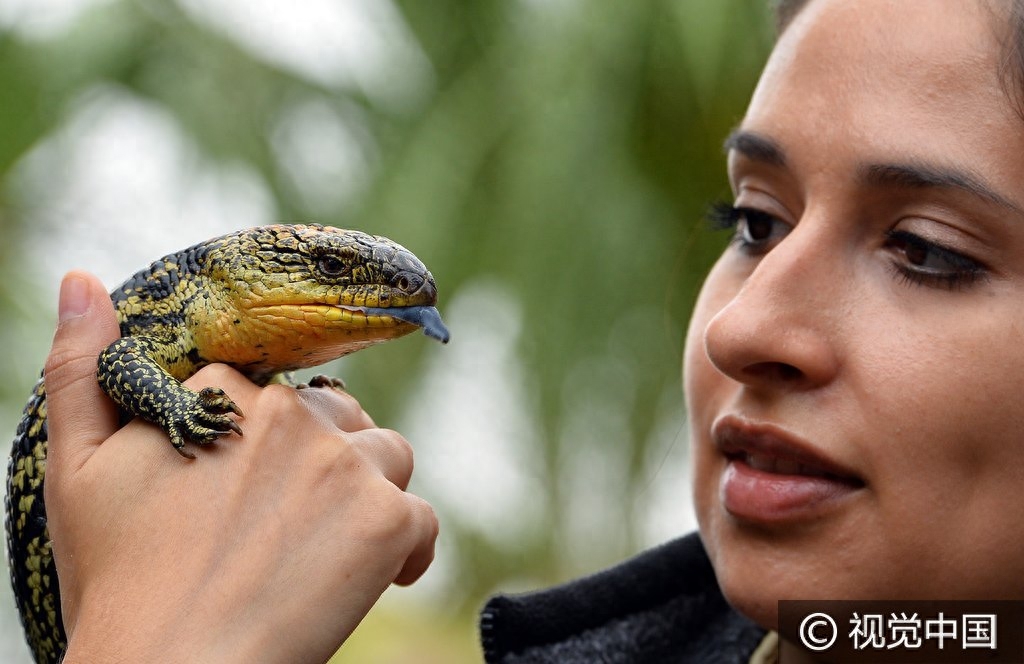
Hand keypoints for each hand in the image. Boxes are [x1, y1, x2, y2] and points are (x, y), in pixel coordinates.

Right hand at [42, 271, 437, 663]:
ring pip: (388, 455)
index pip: (269, 397)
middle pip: (335, 419)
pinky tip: (377, 578)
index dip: (258, 445)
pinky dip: (406, 550)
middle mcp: (293, 418)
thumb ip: (79, 370)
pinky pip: (421, 520)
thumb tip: (83, 282)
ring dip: (370, 493)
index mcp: (226, 396)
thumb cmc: (119, 581)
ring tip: (331, 545)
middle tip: (285, 525)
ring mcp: (345, 468)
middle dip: (320, 460)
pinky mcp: (387, 522)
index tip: (240, 489)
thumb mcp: (77, 469)